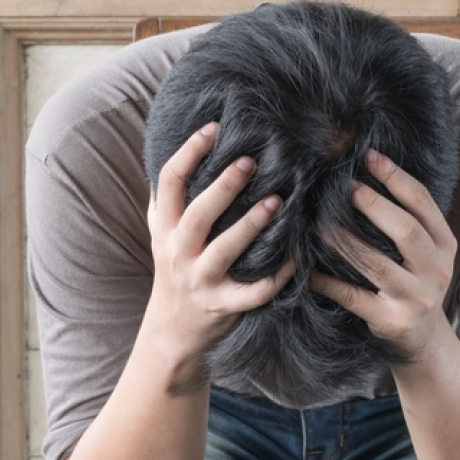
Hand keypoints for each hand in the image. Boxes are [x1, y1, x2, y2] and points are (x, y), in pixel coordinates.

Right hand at [145, 123, 292, 373]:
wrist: (172, 330)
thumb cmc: (175, 269)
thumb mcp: (162, 233)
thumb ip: (169, 199)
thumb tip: (185, 149)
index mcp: (164, 228)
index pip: (169, 182)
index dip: (188, 152)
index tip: (213, 128)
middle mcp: (177, 252)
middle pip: (197, 214)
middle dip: (223, 186)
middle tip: (249, 161)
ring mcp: (200, 280)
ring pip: (225, 250)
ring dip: (252, 225)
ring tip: (277, 201)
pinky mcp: (222, 305)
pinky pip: (253, 291)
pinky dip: (277, 275)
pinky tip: (297, 255)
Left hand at [310, 149, 457, 358]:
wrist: (424, 342)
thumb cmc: (415, 284)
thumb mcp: (425, 253)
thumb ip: (407, 220)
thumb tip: (367, 171)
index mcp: (444, 245)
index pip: (423, 203)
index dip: (396, 177)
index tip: (369, 155)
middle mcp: (436, 270)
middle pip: (407, 231)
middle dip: (374, 205)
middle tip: (345, 186)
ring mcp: (416, 298)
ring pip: (377, 264)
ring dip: (344, 241)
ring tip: (317, 222)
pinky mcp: (392, 321)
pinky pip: (354, 297)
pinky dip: (328, 283)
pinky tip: (308, 270)